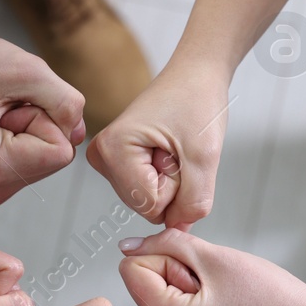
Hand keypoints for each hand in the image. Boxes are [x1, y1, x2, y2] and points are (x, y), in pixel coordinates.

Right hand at [88, 62, 229, 228]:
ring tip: (173, 146)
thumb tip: (178, 232)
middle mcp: (101, 156)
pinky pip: (148, 191)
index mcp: (113, 149)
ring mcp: (107, 159)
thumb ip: (194, 203)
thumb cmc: (198, 102)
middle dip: (173, 184)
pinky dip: (167, 176)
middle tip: (178, 148)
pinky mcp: (117, 161)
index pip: (152, 207)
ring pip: (149, 202)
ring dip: (171, 180)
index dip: (178, 185)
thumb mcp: (205, 156)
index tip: (179, 150)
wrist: (195, 74)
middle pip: (148, 207)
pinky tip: (167, 149)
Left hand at [119, 229, 305, 305]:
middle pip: (143, 282)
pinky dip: (193, 300)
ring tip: (222, 297)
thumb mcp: (216, 258)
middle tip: (216, 287)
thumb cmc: (271, 300)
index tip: (201, 272)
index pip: (131, 267)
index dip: (165, 256)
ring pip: (159, 295)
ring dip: (185, 285)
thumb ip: (166, 243)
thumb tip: (128, 245)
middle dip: (175, 272)